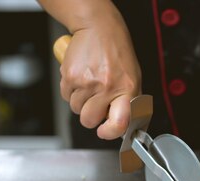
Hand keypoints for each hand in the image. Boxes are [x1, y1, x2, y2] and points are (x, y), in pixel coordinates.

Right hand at [59, 9, 140, 138]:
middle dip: (90, 117)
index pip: (120, 122)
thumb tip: (122, 126)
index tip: (105, 132)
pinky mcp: (70, 76)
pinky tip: (81, 78)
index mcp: (127, 90)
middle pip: (89, 120)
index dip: (110, 132)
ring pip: (76, 109)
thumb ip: (128, 102)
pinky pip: (66, 96)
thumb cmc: (117, 54)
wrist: (98, 28)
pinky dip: (71, 91)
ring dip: (81, 101)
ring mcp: (87, 82)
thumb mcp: (133, 78)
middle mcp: (107, 87)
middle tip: (96, 104)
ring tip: (90, 85)